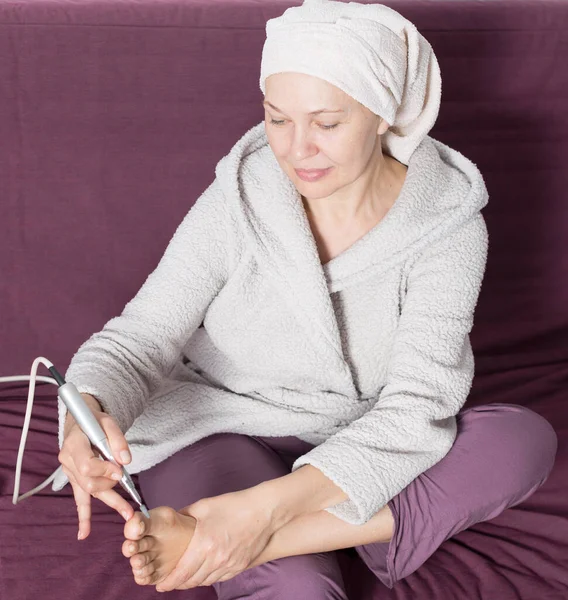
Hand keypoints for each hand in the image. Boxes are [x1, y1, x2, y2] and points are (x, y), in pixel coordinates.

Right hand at [58, 393, 134, 539]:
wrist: (80, 422)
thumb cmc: (94, 421)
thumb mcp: (108, 422)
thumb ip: (117, 440)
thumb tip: (125, 461)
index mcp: (74, 444)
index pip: (87, 466)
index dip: (104, 471)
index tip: (119, 471)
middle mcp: (68, 461)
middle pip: (89, 483)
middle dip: (110, 486)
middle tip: (127, 485)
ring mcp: (70, 472)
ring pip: (89, 493)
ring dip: (111, 502)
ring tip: (128, 513)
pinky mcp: (76, 480)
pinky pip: (80, 500)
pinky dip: (83, 517)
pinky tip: (84, 533)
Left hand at [156, 488, 276, 590]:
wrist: (264, 511)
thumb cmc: (234, 505)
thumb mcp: (204, 506)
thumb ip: (185, 515)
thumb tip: (172, 522)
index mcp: (204, 544)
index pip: (182, 572)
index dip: (169, 582)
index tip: (161, 585)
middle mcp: (216, 559)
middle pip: (192, 580)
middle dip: (179, 583)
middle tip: (170, 581)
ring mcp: (229, 565)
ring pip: (206, 581)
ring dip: (194, 581)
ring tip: (186, 577)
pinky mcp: (240, 566)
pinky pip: (220, 578)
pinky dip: (209, 577)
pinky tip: (205, 572)